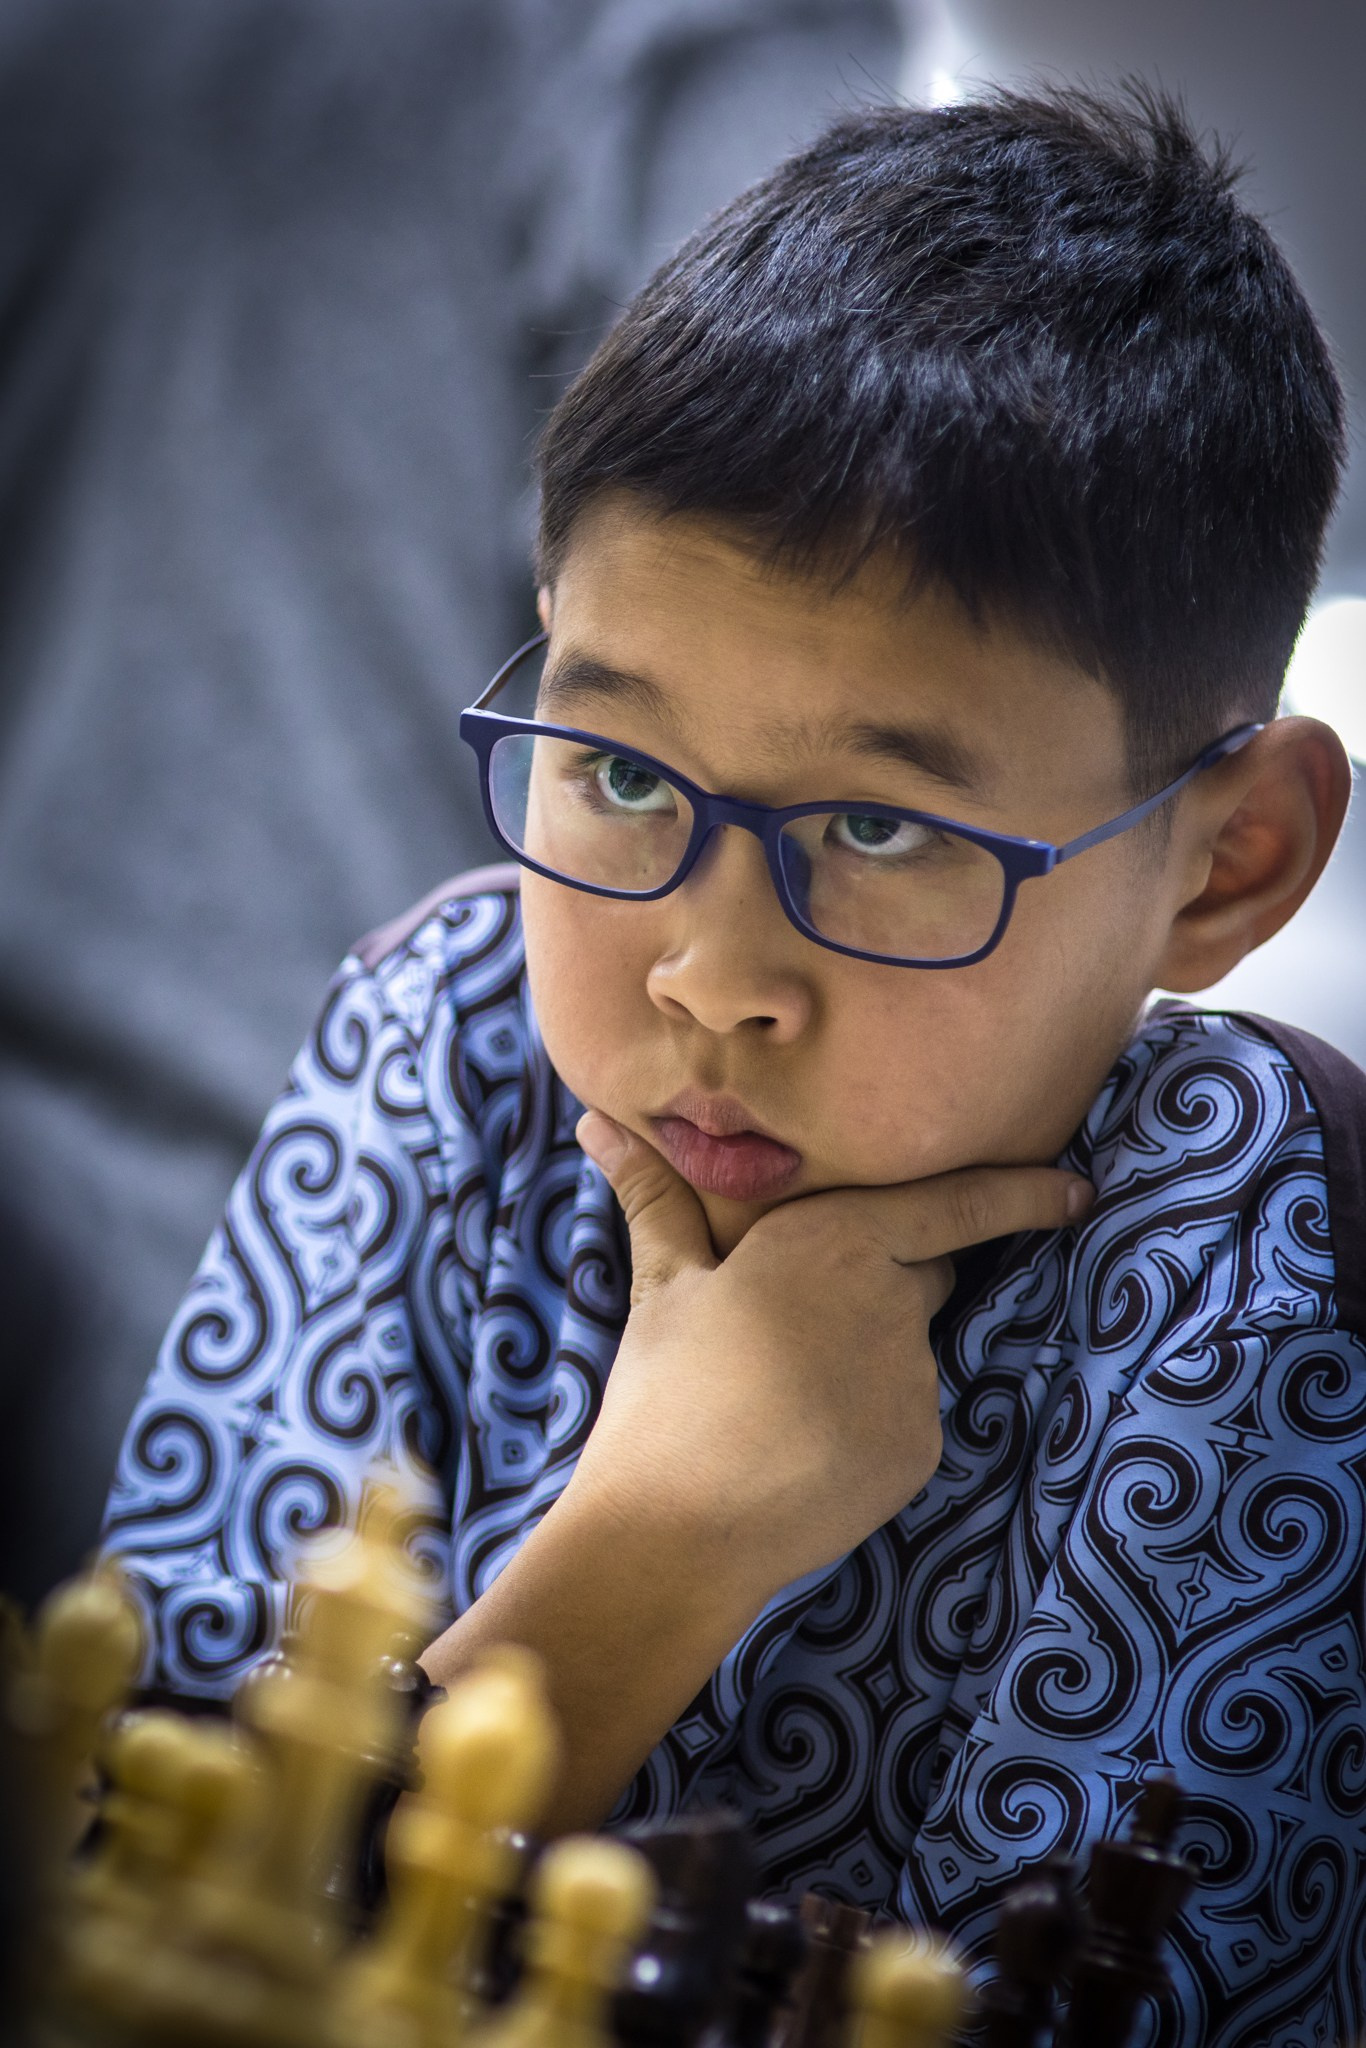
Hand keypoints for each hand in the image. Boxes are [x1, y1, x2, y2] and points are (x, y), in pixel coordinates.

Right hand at [567, 1112, 1091, 1601]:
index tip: (1081, 1189)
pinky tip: (803, 1446)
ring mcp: (914, 1376)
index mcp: (831, 1236)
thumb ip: (655, 1197)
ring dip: (866, 1359)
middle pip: (925, 1272)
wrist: (674, 1528)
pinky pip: (907, 1417)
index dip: (1025, 1193)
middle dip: (886, 1283)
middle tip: (798, 1329)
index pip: (956, 1204)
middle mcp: (891, 1296)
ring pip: (909, 1350)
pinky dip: (869, 1423)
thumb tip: (599, 1123)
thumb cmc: (663, 1391)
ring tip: (777, 1400)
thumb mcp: (663, 1284)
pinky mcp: (922, 1446)